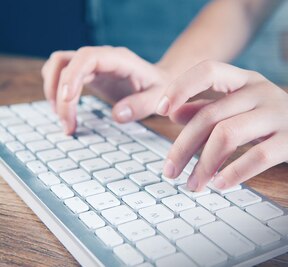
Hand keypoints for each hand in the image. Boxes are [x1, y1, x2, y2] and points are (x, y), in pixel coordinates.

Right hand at [41, 46, 171, 133]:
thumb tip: (117, 115)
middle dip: (59, 93)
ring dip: (52, 92)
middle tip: (67, 124)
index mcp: (119, 59)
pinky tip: (65, 113)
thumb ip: (141, 105)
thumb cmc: (161, 89)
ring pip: (57, 66)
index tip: (66, 100)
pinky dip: (56, 92)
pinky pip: (60, 75)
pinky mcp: (86, 73)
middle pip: (65, 63)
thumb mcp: (159, 98)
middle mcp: (101, 57)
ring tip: (64, 120)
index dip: (72, 76)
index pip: (86, 57)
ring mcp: (91, 64)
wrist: (161, 82)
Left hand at [157, 61, 287, 190]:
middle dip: (183, 146)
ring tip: (194, 185)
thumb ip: (212, 108)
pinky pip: (256, 157)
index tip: (159, 110)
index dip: (180, 87)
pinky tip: (221, 185)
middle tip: (169, 172)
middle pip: (210, 115)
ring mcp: (279, 115)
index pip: (208, 70)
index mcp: (248, 81)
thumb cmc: (283, 124)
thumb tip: (173, 110)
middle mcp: (262, 92)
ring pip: (227, 136)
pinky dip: (234, 173)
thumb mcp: (247, 110)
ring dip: (204, 165)